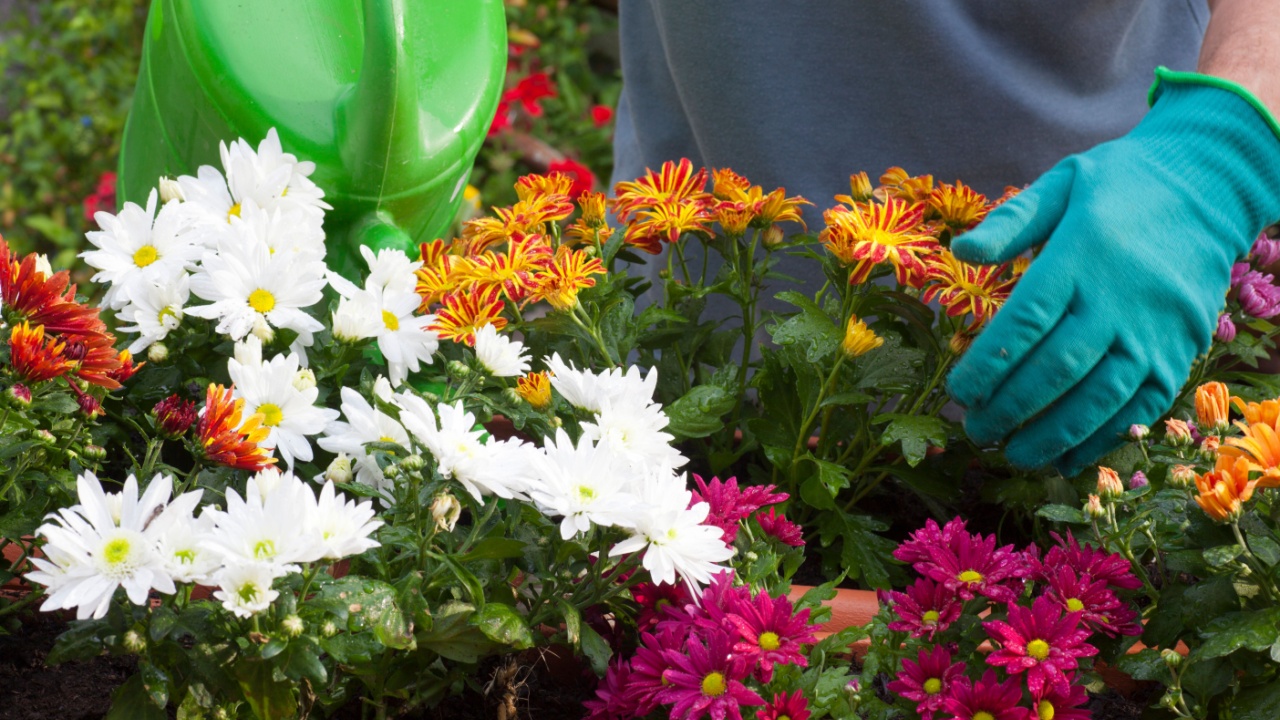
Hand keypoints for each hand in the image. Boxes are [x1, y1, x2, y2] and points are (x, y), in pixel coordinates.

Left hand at [947, 69, 1279, 474]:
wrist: (1209, 186)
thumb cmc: (1119, 187)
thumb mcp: (1062, 183)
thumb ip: (1011, 221)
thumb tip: (961, 251)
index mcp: (1082, 253)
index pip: (1026, 320)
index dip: (989, 363)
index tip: (959, 392)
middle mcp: (1121, 297)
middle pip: (1059, 367)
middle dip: (1012, 408)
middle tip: (975, 430)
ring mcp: (1156, 329)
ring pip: (1102, 396)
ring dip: (1054, 434)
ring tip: (1014, 454)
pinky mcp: (1182, 350)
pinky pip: (1143, 405)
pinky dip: (1104, 437)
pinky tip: (1068, 457)